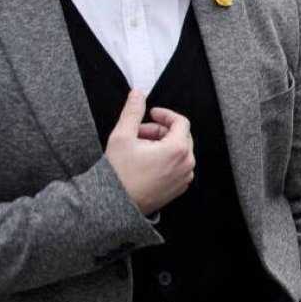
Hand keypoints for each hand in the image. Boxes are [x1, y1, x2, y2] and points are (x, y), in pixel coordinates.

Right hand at [104, 90, 195, 215]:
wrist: (114, 206)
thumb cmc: (118, 174)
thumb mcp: (122, 136)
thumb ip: (132, 112)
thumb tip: (137, 94)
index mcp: (178, 149)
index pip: (181, 122)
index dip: (165, 114)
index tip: (150, 113)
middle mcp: (186, 164)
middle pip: (180, 136)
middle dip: (159, 130)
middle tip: (138, 132)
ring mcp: (184, 178)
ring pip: (178, 151)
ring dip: (161, 145)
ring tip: (138, 149)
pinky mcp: (178, 189)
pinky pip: (176, 166)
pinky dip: (164, 159)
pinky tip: (144, 163)